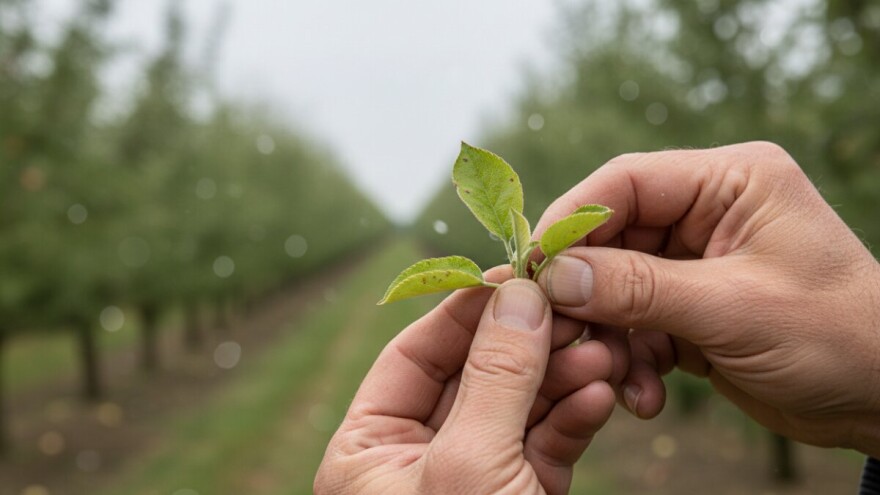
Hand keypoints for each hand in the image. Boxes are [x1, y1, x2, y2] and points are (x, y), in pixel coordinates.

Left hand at [314, 276, 614, 493]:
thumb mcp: (468, 468)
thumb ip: (495, 379)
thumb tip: (518, 294)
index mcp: (368, 449)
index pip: (415, 353)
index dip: (468, 309)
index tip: (520, 273)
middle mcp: (416, 458)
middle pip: (476, 374)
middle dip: (529, 342)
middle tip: (576, 307)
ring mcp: (472, 478)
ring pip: (519, 406)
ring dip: (562, 376)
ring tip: (602, 350)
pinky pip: (546, 445)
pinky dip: (574, 419)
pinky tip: (602, 394)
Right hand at [533, 141, 879, 456]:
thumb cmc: (837, 338)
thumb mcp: (732, 309)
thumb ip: (637, 289)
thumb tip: (553, 276)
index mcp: (730, 181)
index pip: (625, 182)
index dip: (571, 221)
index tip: (532, 267)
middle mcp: (707, 212)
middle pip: (612, 239)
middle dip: (587, 294)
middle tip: (561, 337)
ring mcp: (696, 261)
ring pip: (616, 287)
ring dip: (610, 339)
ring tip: (621, 382)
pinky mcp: (690, 306)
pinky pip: (635, 323)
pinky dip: (632, 360)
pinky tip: (646, 395)